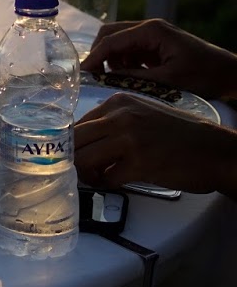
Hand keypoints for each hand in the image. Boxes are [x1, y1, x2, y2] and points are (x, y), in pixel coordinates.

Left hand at [74, 92, 236, 198]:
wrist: (216, 150)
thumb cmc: (180, 135)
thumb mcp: (143, 114)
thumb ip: (113, 121)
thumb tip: (82, 139)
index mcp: (118, 102)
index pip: (76, 123)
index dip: (72, 143)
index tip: (75, 154)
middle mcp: (120, 117)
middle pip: (74, 140)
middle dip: (71, 159)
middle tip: (81, 170)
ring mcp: (129, 140)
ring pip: (83, 159)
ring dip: (86, 174)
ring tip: (98, 177)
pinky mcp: (140, 164)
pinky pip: (106, 178)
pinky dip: (107, 184)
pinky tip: (117, 181)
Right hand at [80, 18, 236, 99]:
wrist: (230, 74)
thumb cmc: (205, 75)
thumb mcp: (167, 80)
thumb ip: (133, 77)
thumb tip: (104, 79)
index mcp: (151, 31)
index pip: (112, 40)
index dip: (94, 56)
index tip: (82, 73)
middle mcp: (149, 28)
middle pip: (111, 35)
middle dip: (99, 54)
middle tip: (93, 76)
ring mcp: (153, 35)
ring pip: (119, 42)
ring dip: (112, 59)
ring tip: (114, 79)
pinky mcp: (156, 44)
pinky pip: (130, 49)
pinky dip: (124, 62)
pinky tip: (130, 76)